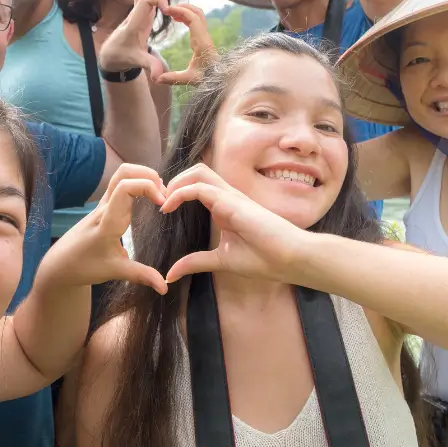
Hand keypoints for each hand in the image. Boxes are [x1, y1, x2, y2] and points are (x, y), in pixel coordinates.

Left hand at [43, 164, 167, 294]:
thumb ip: (141, 276)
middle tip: (165, 194)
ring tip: (159, 194)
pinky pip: (120, 185)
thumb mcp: (115, 272)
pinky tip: (149, 197)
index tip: (162, 203)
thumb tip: (165, 287)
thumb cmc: (84, 267)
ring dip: (142, 177)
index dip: (147, 188)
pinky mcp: (103, 206)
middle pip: (124, 173)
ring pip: (121, 175)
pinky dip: (137, 183)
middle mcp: (104, 207)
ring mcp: (102, 204)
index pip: (125, 188)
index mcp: (108, 221)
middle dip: (148, 175)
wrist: (60, 264)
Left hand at [99, 0, 176, 80]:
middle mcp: (135, 13)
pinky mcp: (141, 12)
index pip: (145, 1)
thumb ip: (149, 66)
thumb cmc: (124, 56)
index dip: (159, 0)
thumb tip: (158, 76)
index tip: (168, 10)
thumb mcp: (137, 62)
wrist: (112, 54)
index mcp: (134, 23)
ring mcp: (137, 11)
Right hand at [155, 4, 217, 85]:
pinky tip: (177, 20)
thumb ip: (173, 78)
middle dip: (183, 7)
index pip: (193, 19)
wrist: (221, 80)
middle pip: (197, 12)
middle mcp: (205, 37)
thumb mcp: (189, 79)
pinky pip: (196, 22)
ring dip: (185, 11)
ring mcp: (205, 37)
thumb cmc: (207, 78)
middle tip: (169, 8)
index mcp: (202, 42)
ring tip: (171, 13)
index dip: (180, 11)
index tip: (168, 9)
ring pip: (198, 15)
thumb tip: (157, 79)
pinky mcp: (204, 39)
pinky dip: (187, 17)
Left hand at [161, 164, 304, 283]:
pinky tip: (168, 207)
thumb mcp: (221, 261)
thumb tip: (170, 273)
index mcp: (224, 207)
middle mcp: (227, 197)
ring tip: (161, 200)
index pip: (197, 186)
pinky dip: (180, 193)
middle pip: (196, 172)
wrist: (290, 259)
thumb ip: (195, 262)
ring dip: (175, 182)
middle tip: (157, 199)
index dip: (176, 191)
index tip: (161, 208)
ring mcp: (230, 196)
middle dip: (173, 181)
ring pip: (198, 173)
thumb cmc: (264, 259)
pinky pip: (200, 188)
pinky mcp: (232, 201)